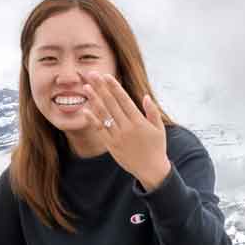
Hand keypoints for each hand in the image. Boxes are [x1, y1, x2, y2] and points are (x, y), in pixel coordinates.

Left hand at [83, 72, 170, 189]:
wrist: (151, 170)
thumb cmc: (156, 147)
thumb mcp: (159, 128)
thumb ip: (152, 112)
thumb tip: (145, 96)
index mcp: (139, 121)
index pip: (124, 100)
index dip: (114, 87)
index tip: (106, 76)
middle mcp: (126, 127)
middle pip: (111, 103)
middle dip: (101, 87)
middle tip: (92, 74)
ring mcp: (117, 136)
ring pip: (103, 114)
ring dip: (94, 100)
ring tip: (86, 87)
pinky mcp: (111, 145)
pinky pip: (100, 130)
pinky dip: (92, 119)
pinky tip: (85, 109)